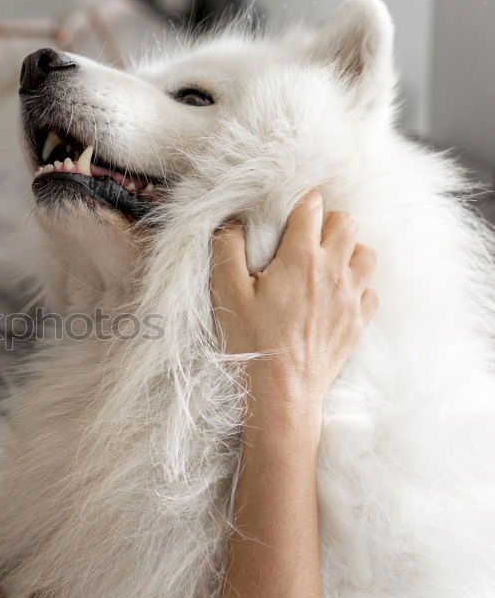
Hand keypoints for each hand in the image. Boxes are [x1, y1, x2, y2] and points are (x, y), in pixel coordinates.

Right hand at [210, 189, 377, 410]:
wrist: (282, 394)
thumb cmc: (251, 343)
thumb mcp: (226, 294)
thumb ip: (227, 250)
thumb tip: (230, 223)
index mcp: (300, 258)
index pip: (312, 207)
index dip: (299, 203)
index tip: (286, 213)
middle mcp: (332, 271)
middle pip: (347, 222)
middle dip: (327, 221)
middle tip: (303, 238)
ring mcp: (350, 297)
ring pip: (366, 252)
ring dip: (348, 250)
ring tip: (323, 263)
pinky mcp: (357, 322)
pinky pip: (370, 289)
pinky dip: (356, 285)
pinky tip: (334, 295)